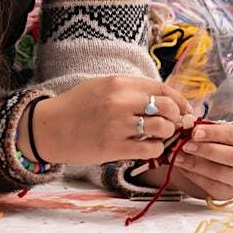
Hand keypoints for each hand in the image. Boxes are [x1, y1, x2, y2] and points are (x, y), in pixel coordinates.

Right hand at [23, 77, 192, 164]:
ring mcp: (117, 125)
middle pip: (167, 107)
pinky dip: (155, 149)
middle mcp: (120, 102)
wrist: (48, 128)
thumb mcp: (101, 87)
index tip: (185, 109)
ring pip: (162, 128)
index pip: (162, 88)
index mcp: (118, 83)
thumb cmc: (76, 107)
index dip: (179, 100)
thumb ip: (130, 90)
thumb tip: (163, 98)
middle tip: (174, 125)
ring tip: (158, 137)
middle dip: (177, 117)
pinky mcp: (114, 147)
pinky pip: (150, 149)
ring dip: (166, 134)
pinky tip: (146, 147)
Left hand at [141, 120, 232, 199]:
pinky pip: (210, 185)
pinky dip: (192, 175)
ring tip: (176, 157)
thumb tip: (184, 125)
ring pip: (219, 172)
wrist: (205, 162)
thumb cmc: (208, 141)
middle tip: (184, 145)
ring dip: (195, 164)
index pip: (232, 134)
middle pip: (230, 156)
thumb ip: (198, 128)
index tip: (194, 132)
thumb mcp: (207, 131)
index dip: (213, 133)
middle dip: (205, 150)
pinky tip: (180, 167)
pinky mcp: (227, 192)